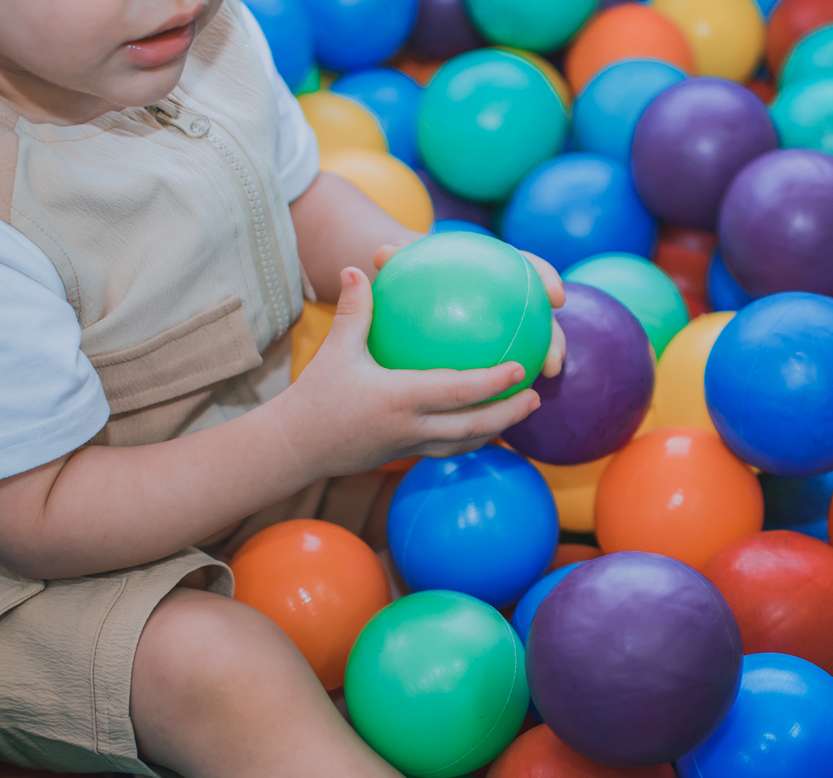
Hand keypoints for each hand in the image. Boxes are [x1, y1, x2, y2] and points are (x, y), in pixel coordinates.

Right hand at [272, 268, 541, 478]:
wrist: (296, 447)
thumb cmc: (315, 396)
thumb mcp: (334, 350)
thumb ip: (354, 310)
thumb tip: (359, 267)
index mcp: (400, 399)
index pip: (458, 392)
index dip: (494, 382)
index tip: (521, 368)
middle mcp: (411, 427)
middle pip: (474, 426)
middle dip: (509, 413)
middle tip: (536, 396)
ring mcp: (409, 446)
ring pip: (464, 443)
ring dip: (497, 429)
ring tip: (522, 412)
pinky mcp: (403, 455)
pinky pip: (446, 448)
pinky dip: (470, 438)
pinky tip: (481, 424)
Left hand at [373, 243, 566, 378]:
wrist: (405, 281)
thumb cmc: (406, 265)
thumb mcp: (401, 259)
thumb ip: (398, 255)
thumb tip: (380, 253)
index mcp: (496, 266)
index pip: (529, 267)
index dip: (547, 279)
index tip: (556, 297)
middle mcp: (508, 297)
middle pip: (539, 317)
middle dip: (554, 340)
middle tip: (554, 362)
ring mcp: (503, 326)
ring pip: (528, 348)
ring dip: (536, 369)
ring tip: (535, 393)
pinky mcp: (491, 350)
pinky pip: (498, 370)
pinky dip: (498, 387)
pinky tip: (491, 409)